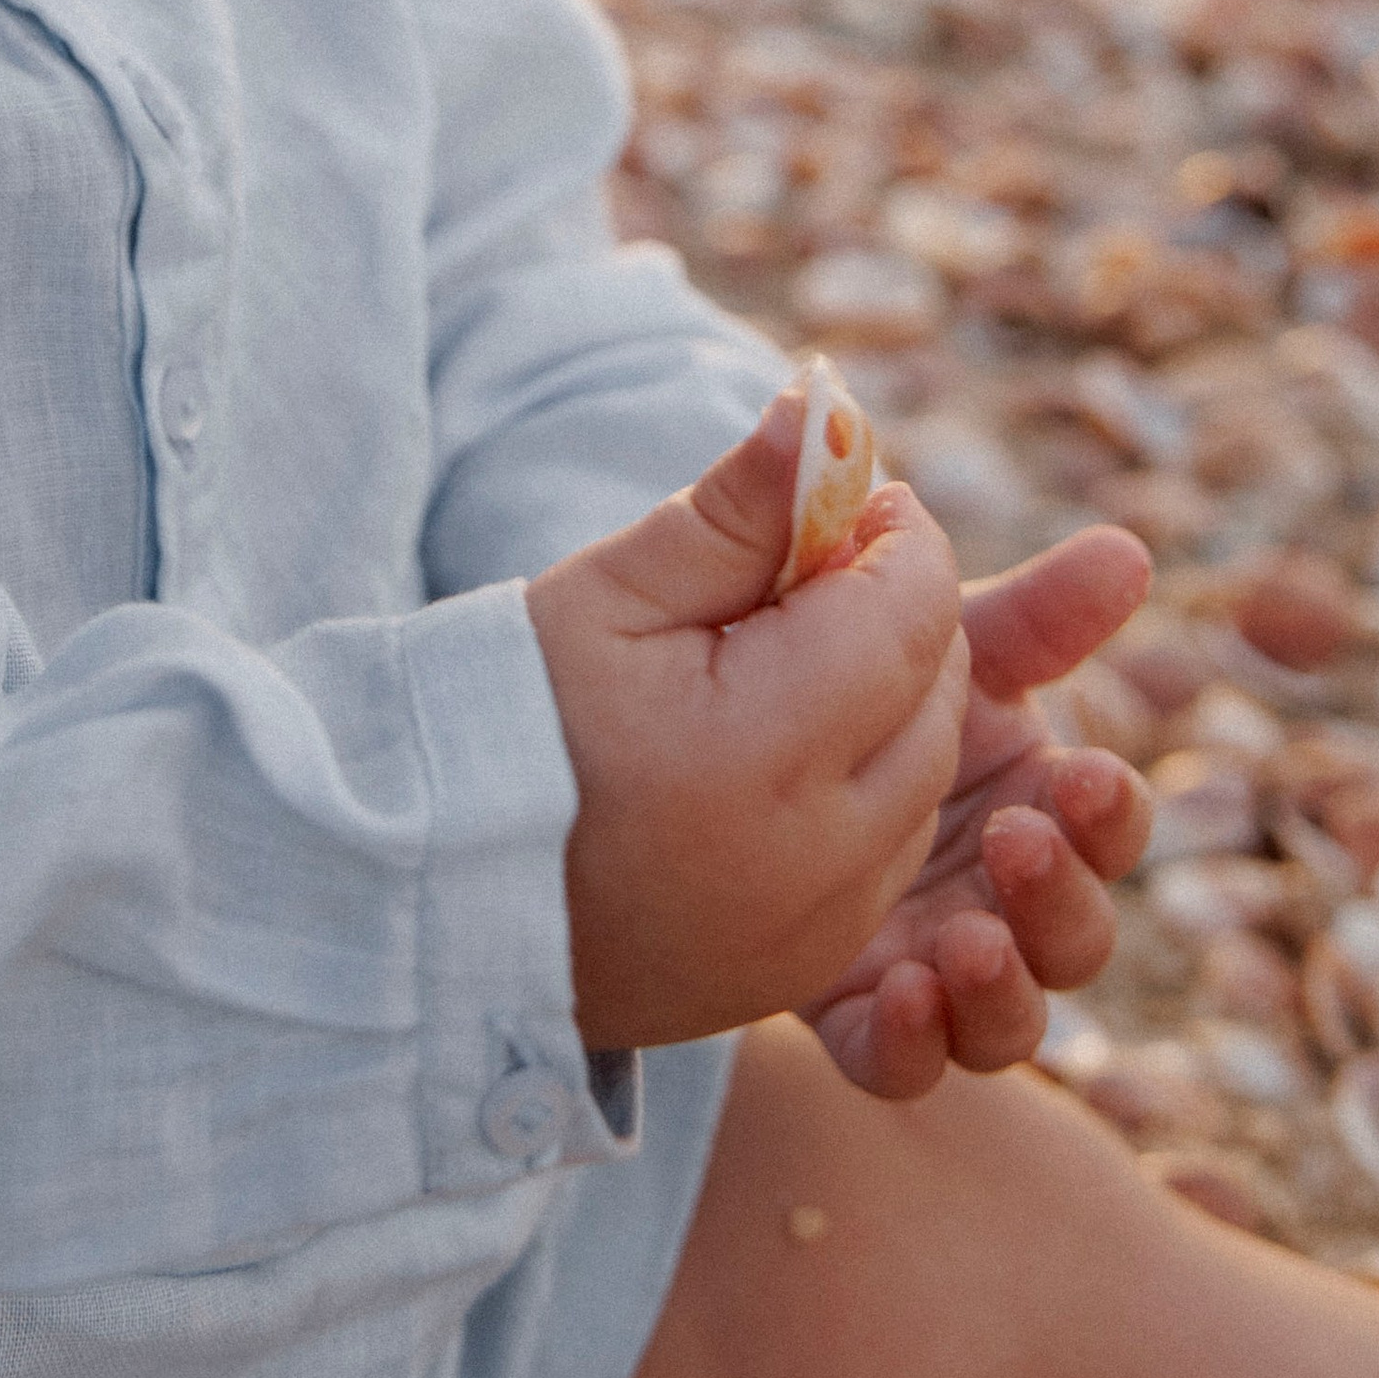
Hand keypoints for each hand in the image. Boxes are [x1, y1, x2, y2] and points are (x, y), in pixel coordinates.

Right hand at [526, 392, 969, 1051]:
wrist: (440, 892)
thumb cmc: (514, 719)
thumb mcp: (610, 592)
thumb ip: (733, 508)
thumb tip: (822, 410)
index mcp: (763, 745)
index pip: (911, 609)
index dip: (897, 537)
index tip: (839, 504)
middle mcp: (818, 852)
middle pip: (938, 694)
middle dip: (897, 617)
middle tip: (807, 578)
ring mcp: (821, 925)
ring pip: (927, 778)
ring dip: (890, 706)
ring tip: (784, 667)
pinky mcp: (810, 967)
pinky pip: (891, 856)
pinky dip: (866, 792)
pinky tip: (779, 757)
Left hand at [802, 524, 1153, 1099]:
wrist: (720, 738)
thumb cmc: (859, 674)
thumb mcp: (940, 640)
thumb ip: (1030, 607)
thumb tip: (1129, 552)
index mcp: (1039, 802)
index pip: (1107, 822)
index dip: (1110, 810)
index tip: (1083, 772)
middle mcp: (1005, 897)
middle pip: (1077, 933)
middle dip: (1062, 896)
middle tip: (1017, 842)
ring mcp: (939, 964)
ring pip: (1009, 1016)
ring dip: (1006, 988)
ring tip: (968, 943)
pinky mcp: (859, 1012)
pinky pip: (900, 1060)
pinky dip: (914, 1044)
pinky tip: (900, 998)